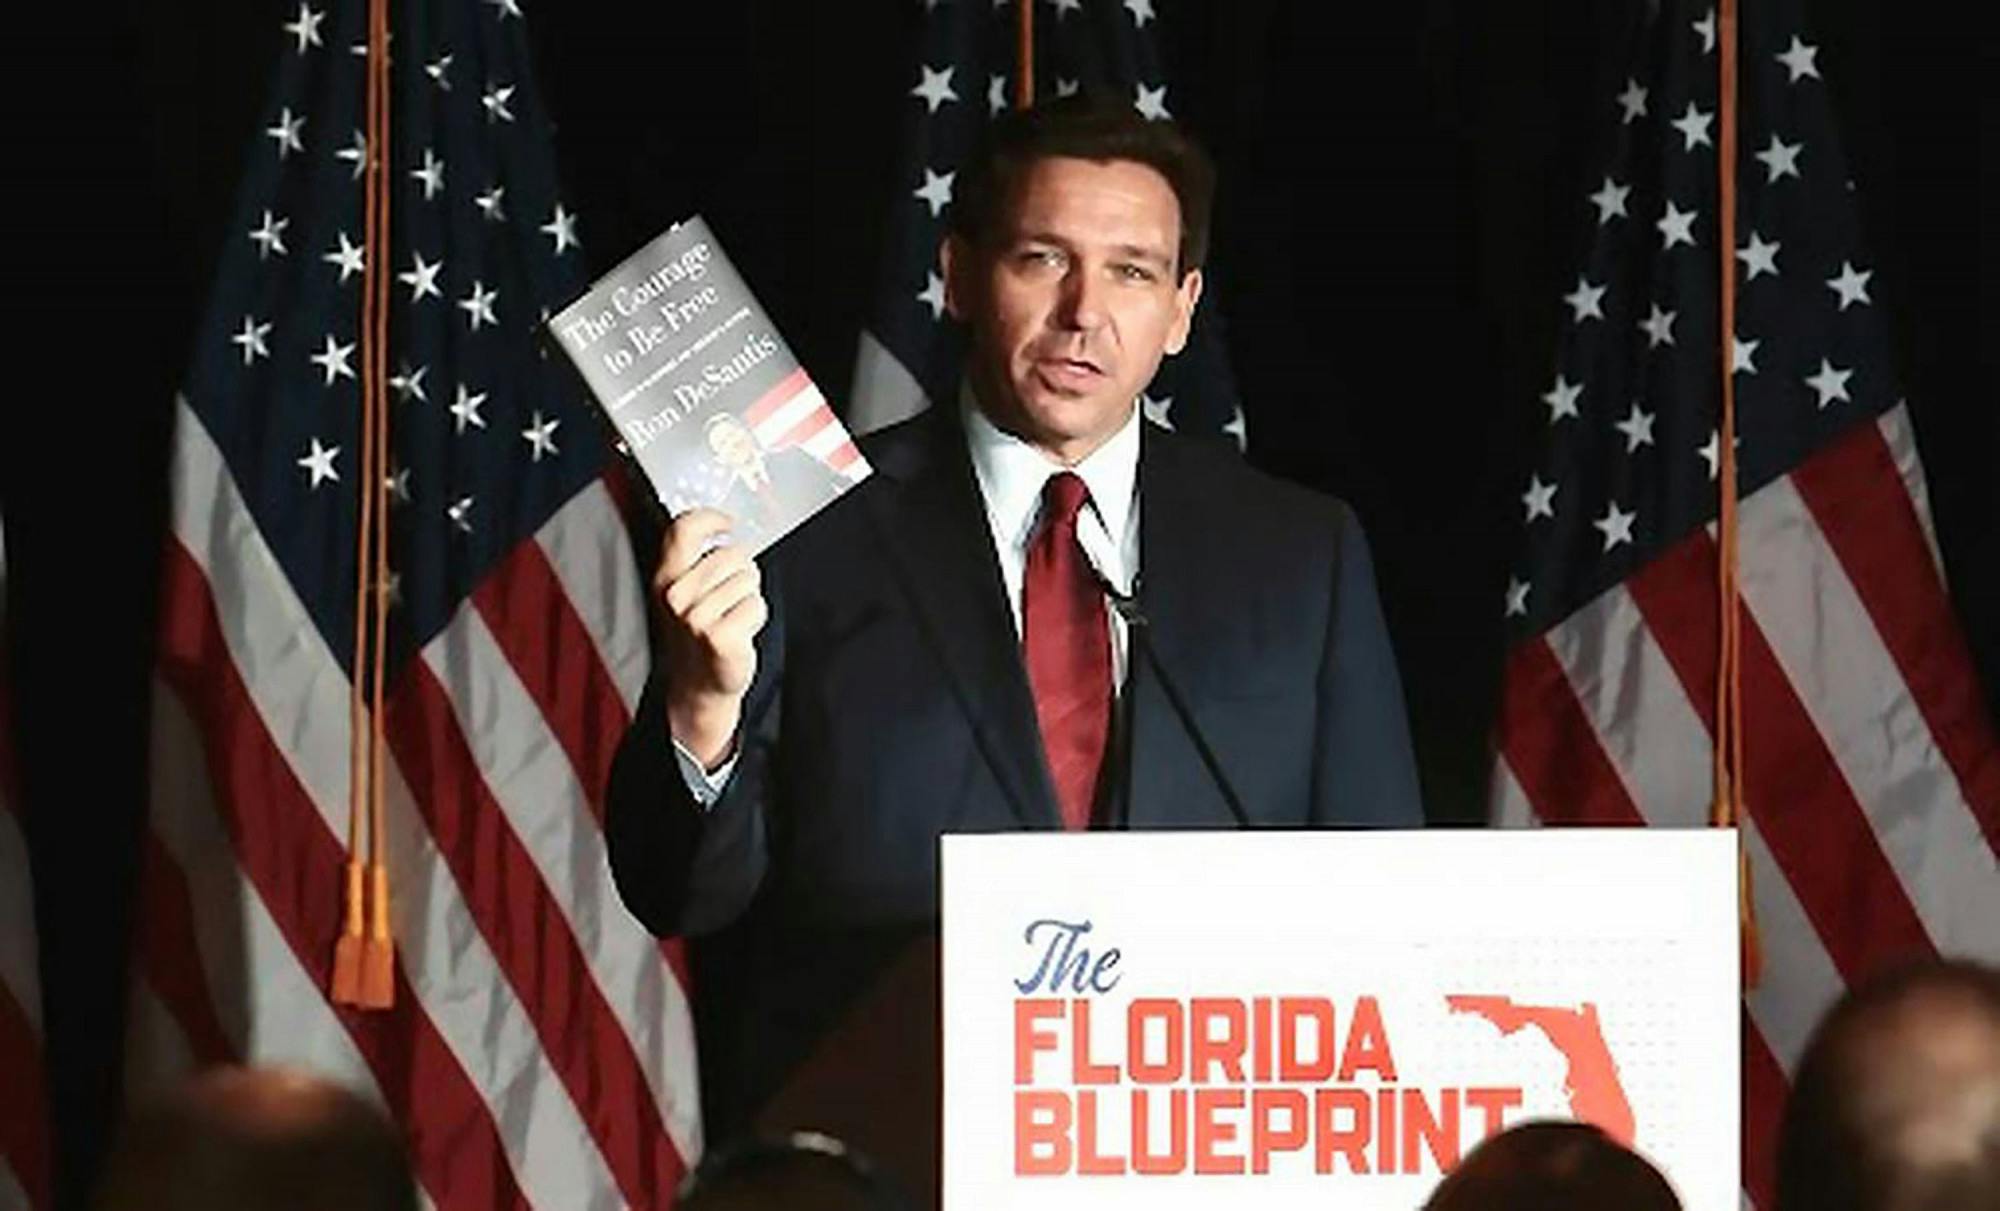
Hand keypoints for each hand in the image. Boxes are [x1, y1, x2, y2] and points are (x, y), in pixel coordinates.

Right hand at [653, 509, 767, 768]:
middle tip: (730, 598)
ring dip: (748, 598)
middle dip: (741, 572)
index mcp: (665, 577)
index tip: (727, 523)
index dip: (711, 519)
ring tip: (732, 618)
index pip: (683, 529)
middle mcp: (675, 595)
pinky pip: (756, 605)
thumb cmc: (698, 632)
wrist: (699, 684)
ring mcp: (695, 617)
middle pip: (731, 554)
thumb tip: (727, 527)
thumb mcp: (687, 590)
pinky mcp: (718, 636)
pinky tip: (739, 633)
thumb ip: (698, 558)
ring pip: (747, 580)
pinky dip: (756, 618)